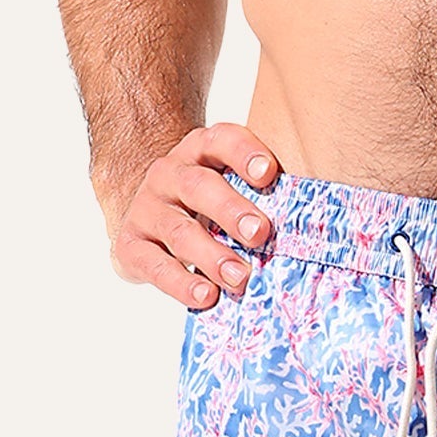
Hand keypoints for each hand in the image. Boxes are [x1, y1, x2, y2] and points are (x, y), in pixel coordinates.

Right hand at [107, 123, 279, 307]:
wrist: (152, 217)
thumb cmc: (208, 204)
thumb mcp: (231, 188)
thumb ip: (261, 197)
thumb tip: (306, 228)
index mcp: (200, 152)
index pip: (221, 141)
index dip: (244, 153)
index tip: (268, 173)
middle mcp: (169, 174)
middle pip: (199, 186)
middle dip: (231, 210)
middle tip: (260, 233)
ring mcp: (147, 208)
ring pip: (179, 230)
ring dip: (211, 255)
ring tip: (239, 277)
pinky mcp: (130, 245)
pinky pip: (154, 264)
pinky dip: (180, 282)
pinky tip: (206, 295)